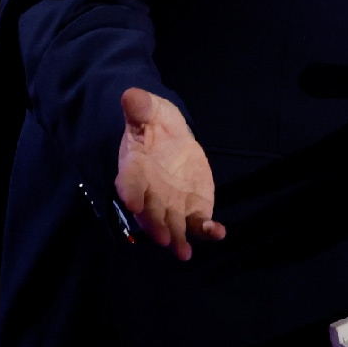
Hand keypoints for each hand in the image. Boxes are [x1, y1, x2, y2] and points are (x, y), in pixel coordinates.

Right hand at [115, 87, 224, 260]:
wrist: (169, 137)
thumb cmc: (152, 124)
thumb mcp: (147, 112)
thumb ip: (140, 109)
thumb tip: (131, 94)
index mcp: (134, 169)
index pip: (129, 183)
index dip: (131, 192)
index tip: (132, 203)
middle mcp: (150, 192)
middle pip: (150, 211)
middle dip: (156, 225)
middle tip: (163, 239)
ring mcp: (171, 202)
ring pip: (173, 223)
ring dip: (179, 238)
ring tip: (184, 252)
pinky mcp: (193, 205)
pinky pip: (199, 221)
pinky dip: (207, 229)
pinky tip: (218, 232)